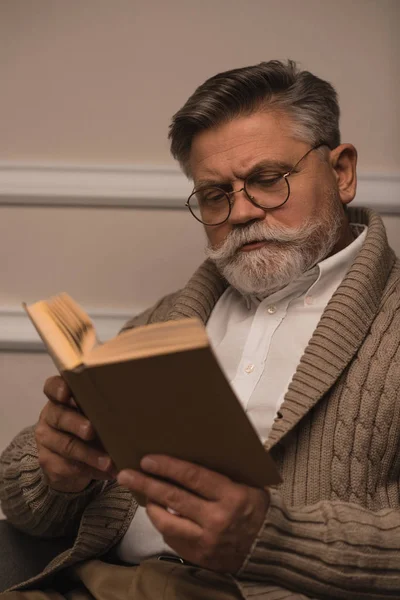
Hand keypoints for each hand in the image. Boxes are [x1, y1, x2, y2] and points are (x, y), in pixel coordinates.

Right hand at [35, 376, 115, 492]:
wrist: (68, 459)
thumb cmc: (90, 426)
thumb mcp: (95, 414)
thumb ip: (106, 408)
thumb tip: (138, 412)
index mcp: (60, 398)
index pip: (52, 387)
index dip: (58, 388)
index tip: (66, 393)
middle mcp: (50, 416)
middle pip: (60, 416)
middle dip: (76, 424)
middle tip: (91, 431)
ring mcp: (46, 439)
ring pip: (66, 445)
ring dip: (89, 454)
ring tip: (108, 462)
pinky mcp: (48, 461)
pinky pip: (67, 466)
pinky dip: (90, 470)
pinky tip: (106, 472)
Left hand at [117, 455, 268, 572]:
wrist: (269, 548)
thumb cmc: (257, 508)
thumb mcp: (249, 484)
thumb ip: (223, 473)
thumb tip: (192, 452)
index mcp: (232, 496)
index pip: (193, 477)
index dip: (168, 467)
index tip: (148, 459)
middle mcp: (218, 519)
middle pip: (173, 497)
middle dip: (146, 484)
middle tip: (126, 474)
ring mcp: (207, 541)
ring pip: (167, 522)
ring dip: (150, 506)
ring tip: (141, 495)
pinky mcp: (200, 557)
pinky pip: (172, 539)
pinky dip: (163, 524)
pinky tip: (159, 514)